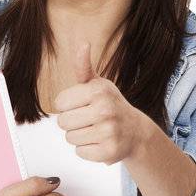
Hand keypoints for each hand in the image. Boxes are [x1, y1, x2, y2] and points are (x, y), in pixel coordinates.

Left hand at [50, 43, 156, 165]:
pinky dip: (87, 150)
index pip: (60, 103)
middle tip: (88, 120)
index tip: (82, 105)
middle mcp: (105, 110)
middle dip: (72, 123)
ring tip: (94, 130)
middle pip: (63, 122)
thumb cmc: (110, 105)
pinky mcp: (108, 152)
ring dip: (79, 137)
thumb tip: (83, 43)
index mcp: (98, 90)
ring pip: (70, 138)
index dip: (67, 106)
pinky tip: (99, 142)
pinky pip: (80, 152)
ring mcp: (108, 132)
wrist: (135, 131)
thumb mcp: (97, 84)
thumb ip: (83, 66)